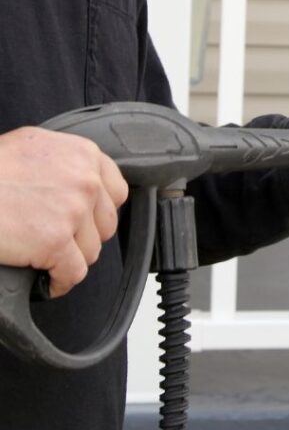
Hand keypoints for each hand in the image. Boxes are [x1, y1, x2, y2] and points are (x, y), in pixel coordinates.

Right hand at [0, 128, 128, 296]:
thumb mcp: (31, 146)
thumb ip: (62, 162)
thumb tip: (73, 181)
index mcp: (83, 154)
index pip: (115, 191)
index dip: (97, 212)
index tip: (84, 223)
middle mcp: (85, 180)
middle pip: (105, 224)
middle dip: (83, 238)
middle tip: (60, 244)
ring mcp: (73, 211)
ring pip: (90, 250)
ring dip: (69, 260)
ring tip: (48, 260)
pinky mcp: (55, 241)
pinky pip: (73, 273)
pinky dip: (59, 282)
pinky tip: (46, 281)